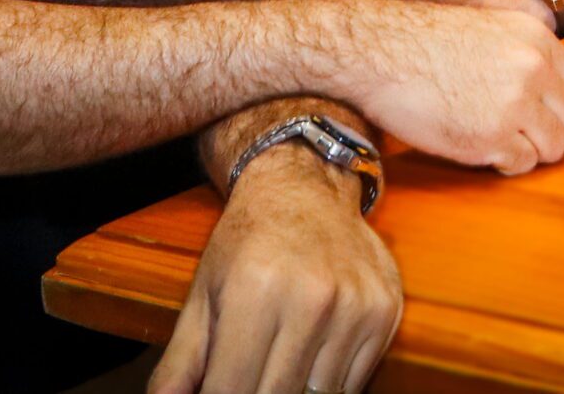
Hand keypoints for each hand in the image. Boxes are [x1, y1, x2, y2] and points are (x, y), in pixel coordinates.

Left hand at [148, 152, 401, 393]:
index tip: (218, 391)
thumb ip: (180, 361)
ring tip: (278, 363)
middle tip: (246, 378)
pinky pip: (354, 382)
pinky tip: (312, 355)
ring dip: (294, 390)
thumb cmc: (247, 243)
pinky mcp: (383, 312)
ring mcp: (354, 306)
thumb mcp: (203, 294)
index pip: (231, 390)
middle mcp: (311, 298)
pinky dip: (328, 383)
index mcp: (254, 292)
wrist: (308, 188)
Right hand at [340, 0, 563, 176]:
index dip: (555, 101)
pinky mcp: (490, 138)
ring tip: (501, 142)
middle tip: (519, 132)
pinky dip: (505, 163)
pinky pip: (521, 164)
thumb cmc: (423, 41)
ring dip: (530, 150)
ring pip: (553, 147)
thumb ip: (520, 53)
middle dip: (548, 129)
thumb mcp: (487, 27)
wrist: (380, 51)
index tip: (535, 108)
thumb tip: (544, 87)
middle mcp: (533, 70)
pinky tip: (483, 149)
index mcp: (535, 39)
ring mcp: (514, 105)